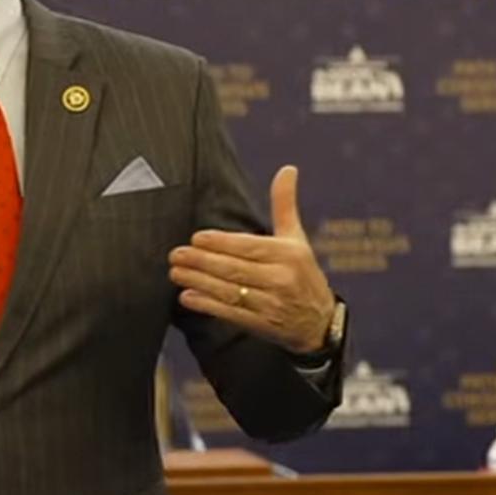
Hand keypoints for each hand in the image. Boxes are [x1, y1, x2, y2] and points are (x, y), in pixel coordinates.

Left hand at [168, 166, 334, 352]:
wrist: (319, 321)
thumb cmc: (302, 272)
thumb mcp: (297, 238)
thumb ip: (285, 204)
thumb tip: (287, 169)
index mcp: (289, 255)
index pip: (249, 246)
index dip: (221, 243)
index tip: (196, 238)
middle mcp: (281, 279)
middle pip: (235, 269)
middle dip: (202, 262)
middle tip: (176, 254)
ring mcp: (272, 304)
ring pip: (229, 291)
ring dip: (199, 282)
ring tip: (175, 273)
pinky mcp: (262, 325)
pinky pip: (231, 314)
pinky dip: (207, 306)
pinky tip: (187, 297)